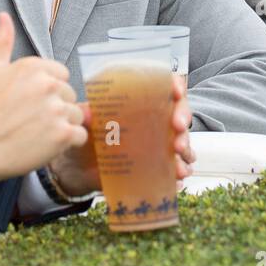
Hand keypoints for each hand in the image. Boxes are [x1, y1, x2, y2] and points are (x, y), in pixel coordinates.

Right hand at [0, 13, 84, 183]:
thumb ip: (2, 42)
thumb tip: (4, 16)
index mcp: (35, 67)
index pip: (62, 75)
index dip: (49, 90)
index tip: (31, 101)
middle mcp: (49, 85)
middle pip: (70, 96)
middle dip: (56, 107)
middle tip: (32, 119)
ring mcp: (57, 110)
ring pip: (76, 116)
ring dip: (63, 125)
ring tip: (39, 132)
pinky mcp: (62, 135)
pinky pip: (80, 135)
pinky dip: (68, 142)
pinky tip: (48, 143)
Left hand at [52, 74, 195, 196]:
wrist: (79, 169)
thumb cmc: (87, 138)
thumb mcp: (86, 124)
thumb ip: (87, 116)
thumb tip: (87, 114)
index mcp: (141, 105)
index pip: (165, 87)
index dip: (175, 85)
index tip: (176, 91)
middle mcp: (155, 123)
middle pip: (179, 114)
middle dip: (183, 119)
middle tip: (178, 128)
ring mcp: (159, 146)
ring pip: (182, 144)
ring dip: (186, 151)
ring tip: (179, 163)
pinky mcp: (157, 168)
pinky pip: (176, 170)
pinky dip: (178, 175)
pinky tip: (176, 181)